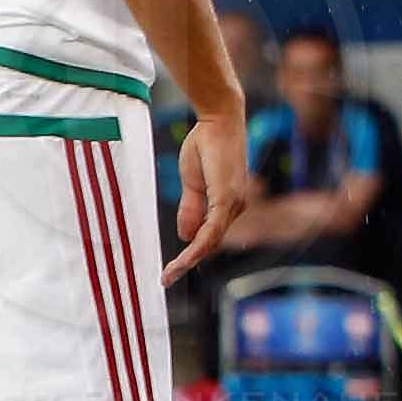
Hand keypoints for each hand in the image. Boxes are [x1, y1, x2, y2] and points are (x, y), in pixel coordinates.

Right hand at [168, 106, 247, 281]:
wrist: (218, 121)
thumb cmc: (207, 146)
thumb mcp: (193, 183)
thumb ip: (191, 209)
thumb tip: (185, 235)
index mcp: (228, 204)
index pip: (210, 236)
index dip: (192, 254)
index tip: (172, 270)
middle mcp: (236, 206)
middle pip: (210, 244)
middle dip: (187, 263)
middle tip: (165, 279)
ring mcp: (234, 203)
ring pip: (211, 241)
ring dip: (189, 260)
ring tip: (169, 274)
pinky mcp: (228, 198)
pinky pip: (212, 230)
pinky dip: (198, 246)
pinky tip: (185, 259)